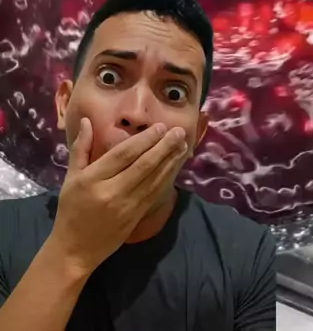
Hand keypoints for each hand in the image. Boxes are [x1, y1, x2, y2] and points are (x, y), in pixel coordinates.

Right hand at [48, 118, 187, 274]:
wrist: (75, 249)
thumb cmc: (71, 209)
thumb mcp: (71, 177)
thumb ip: (81, 148)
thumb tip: (87, 121)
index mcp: (93, 179)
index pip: (123, 155)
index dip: (144, 140)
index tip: (160, 127)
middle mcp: (112, 192)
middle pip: (143, 166)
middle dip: (164, 147)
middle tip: (179, 131)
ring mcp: (126, 206)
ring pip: (153, 180)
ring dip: (170, 161)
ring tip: (183, 145)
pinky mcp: (136, 217)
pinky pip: (155, 194)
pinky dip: (167, 179)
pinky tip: (175, 167)